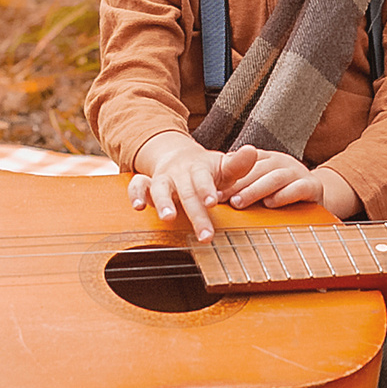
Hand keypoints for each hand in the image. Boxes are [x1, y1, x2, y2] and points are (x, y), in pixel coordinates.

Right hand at [127, 135, 258, 241]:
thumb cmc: (206, 168)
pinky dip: (134, 195)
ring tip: (168, 218)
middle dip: (196, 215)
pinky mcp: (147, 185)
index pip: (203, 178)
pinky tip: (138, 207)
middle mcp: (179, 173)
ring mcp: (162, 179)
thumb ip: (238, 164)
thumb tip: (252, 151)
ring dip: (163, 202)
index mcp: (199, 168)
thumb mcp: (223, 166)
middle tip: (205, 236)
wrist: (177, 157)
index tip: (212, 201)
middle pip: (186, 193)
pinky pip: (137, 186)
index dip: (206, 189)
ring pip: (159, 188)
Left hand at [219, 150, 363, 218]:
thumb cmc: (282, 192)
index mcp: (268, 158)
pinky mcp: (313, 187)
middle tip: (220, 198)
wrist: (317, 196)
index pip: (246, 163)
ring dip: (255, 190)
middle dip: (237, 184)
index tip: (211, 191)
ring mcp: (299, 172)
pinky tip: (270, 204)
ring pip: (275, 178)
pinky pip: (298, 189)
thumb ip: (242, 183)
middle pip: (258, 169)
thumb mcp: (261, 184)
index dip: (228, 176)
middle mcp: (283, 161)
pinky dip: (284, 196)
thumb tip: (213, 190)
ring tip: (239, 203)